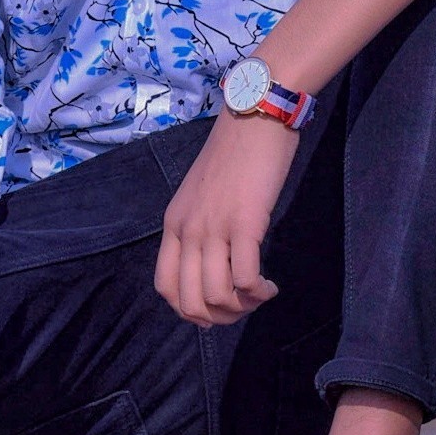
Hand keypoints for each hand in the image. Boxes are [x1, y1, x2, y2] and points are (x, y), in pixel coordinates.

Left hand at [153, 109, 301, 325]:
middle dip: (219, 318)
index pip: (165, 287)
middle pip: (189, 301)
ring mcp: (213, 227)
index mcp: (172, 224)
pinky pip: (245, 278)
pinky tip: (271, 286)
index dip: (189, 310)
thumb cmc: (233, 154)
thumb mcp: (200, 195)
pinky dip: (259, 292)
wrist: (254, 116)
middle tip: (243, 306)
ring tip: (260, 295)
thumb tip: (212, 264)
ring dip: (242, 308)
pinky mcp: (245, 223)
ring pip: (216, 296)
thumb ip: (199, 227)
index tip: (216, 306)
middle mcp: (187, 230)